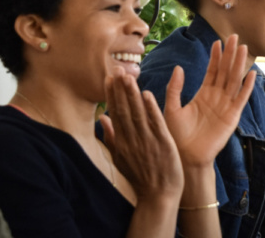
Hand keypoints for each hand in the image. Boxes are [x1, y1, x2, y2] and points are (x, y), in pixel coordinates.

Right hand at [100, 67, 183, 200]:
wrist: (158, 195)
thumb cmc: (141, 176)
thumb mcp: (120, 157)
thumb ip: (111, 137)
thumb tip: (101, 119)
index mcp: (122, 141)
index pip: (115, 113)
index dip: (112, 94)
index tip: (109, 77)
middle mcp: (132, 139)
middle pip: (124, 110)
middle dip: (120, 89)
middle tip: (116, 69)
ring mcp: (147, 141)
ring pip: (137, 114)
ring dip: (132, 94)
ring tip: (128, 76)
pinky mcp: (162, 144)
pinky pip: (155, 123)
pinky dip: (151, 109)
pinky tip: (147, 95)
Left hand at [163, 34, 255, 167]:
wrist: (185, 157)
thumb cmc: (176, 136)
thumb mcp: (171, 108)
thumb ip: (174, 88)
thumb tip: (178, 68)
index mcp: (203, 94)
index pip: (211, 71)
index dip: (215, 57)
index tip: (217, 42)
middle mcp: (216, 98)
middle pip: (225, 71)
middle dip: (230, 54)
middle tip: (235, 37)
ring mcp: (225, 106)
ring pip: (234, 80)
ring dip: (239, 64)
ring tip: (243, 48)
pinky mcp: (232, 116)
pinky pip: (241, 98)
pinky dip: (247, 86)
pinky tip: (251, 73)